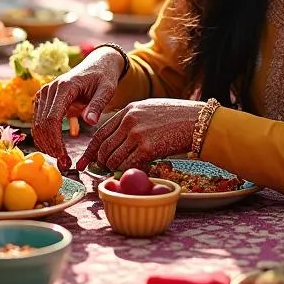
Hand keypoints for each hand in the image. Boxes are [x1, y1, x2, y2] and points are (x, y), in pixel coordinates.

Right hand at [31, 48, 123, 168]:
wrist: (98, 64)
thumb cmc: (104, 77)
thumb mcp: (107, 89)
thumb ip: (97, 105)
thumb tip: (90, 122)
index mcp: (64, 87)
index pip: (52, 119)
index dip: (55, 141)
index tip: (65, 158)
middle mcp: (50, 89)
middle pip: (42, 124)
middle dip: (51, 147)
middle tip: (65, 164)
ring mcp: (45, 94)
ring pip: (38, 125)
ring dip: (47, 144)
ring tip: (62, 159)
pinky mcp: (44, 100)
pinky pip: (40, 122)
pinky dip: (46, 137)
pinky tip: (57, 149)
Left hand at [76, 98, 200, 172]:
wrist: (197, 121)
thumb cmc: (177, 117)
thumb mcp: (149, 109)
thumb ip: (132, 120)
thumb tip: (119, 139)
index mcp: (128, 110)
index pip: (101, 132)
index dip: (91, 150)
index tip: (85, 161)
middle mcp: (129, 120)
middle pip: (104, 147)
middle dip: (100, 162)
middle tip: (103, 170)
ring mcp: (137, 134)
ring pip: (113, 158)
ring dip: (113, 169)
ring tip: (118, 172)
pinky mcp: (147, 148)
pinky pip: (128, 165)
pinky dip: (126, 172)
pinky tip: (131, 173)